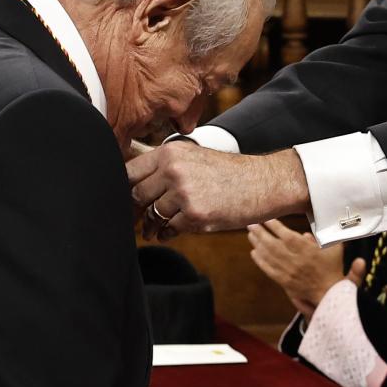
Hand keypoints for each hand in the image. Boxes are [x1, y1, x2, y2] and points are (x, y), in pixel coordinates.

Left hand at [128, 140, 309, 234]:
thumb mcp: (195, 159)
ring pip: (152, 214)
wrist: (264, 182)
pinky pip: (170, 229)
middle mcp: (173, 170)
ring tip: (152, 230)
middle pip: (136, 195)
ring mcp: (183, 193)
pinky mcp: (195, 214)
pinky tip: (172, 232)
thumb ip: (166, 169)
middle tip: (136, 219)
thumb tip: (134, 189)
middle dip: (135, 210)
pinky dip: (169, 233)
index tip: (123, 200)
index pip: (130, 172)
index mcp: (170, 153)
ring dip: (151, 225)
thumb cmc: (229, 173)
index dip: (122, 189)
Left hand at [246, 219, 348, 316]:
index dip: (274, 226)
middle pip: (272, 243)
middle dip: (260, 232)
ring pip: (268, 255)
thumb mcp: (333, 247)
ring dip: (257, 244)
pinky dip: (259, 261)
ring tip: (250, 235)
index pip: (285, 234)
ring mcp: (287, 271)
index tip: (266, 219)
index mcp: (306, 249)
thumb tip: (305, 234)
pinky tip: (254, 252)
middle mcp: (294, 259)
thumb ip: (320, 238)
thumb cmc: (333, 267)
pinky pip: (268, 269)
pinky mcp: (283, 281)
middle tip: (251, 224)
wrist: (330, 291)